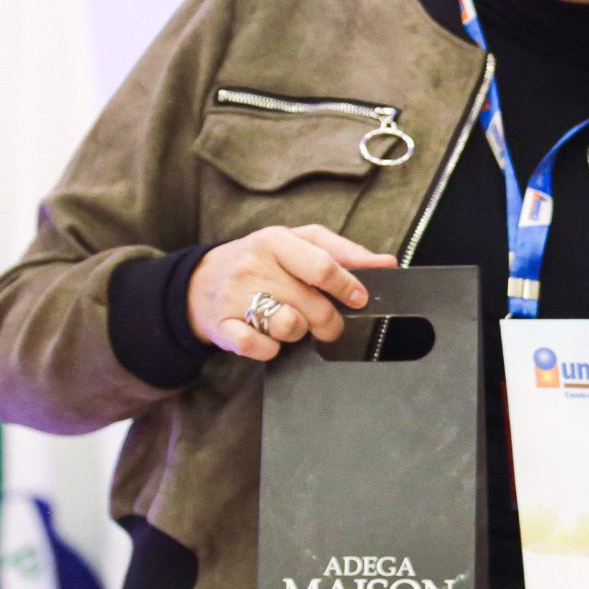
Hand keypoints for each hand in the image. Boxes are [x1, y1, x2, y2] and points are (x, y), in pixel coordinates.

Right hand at [188, 223, 395, 360]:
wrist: (201, 281)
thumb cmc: (262, 260)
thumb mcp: (299, 244)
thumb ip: (343, 253)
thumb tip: (387, 263)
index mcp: (276, 240)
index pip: (323, 266)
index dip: (348, 287)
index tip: (358, 299)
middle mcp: (254, 265)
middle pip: (313, 304)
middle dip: (329, 321)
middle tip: (328, 323)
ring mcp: (235, 296)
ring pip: (289, 327)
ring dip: (298, 332)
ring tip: (290, 322)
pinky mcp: (224, 326)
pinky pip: (260, 348)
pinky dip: (270, 349)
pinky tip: (267, 337)